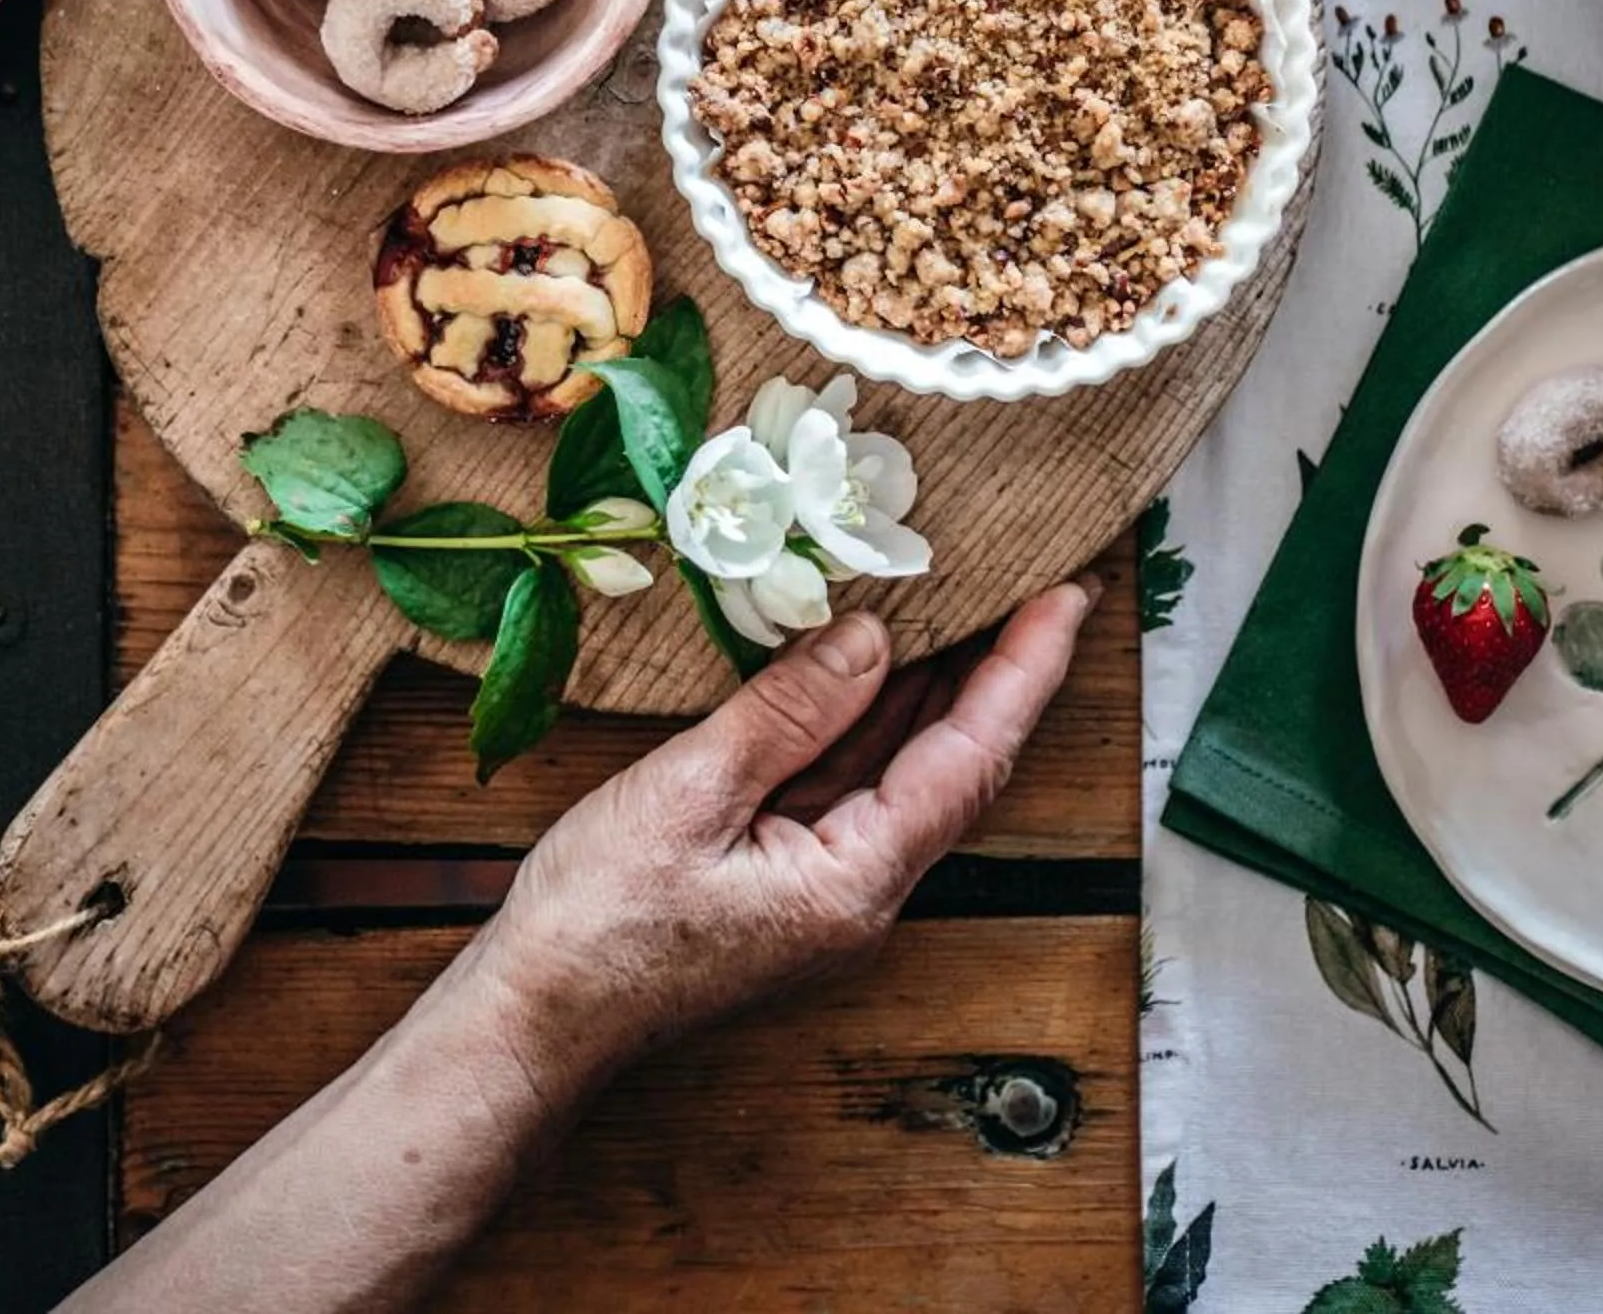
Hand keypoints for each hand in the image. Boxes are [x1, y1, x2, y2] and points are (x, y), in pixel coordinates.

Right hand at [469, 586, 1094, 1098]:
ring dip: (940, 687)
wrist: (535, 1022)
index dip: (1023, 671)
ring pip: (907, 772)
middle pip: (955, 764)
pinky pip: (855, 784)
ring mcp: (826, 888)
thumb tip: (873, 637)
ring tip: (976, 601)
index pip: (968, 757)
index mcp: (855, 881)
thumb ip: (788, 715)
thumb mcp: (692, 795)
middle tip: (1038, 581)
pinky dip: (876, 716)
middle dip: (1002, 673)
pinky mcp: (787, 879)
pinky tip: (874, 662)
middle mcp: (862, 890)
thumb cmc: (601, 922)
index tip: (1066, 597)